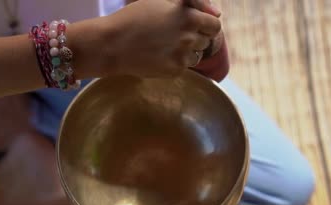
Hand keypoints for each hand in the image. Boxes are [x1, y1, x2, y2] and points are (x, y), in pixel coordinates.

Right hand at [99, 0, 221, 77]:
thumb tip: (217, 14)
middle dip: (195, 38)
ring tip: (165, 46)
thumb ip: (193, 3)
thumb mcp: (162, 0)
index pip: (215, 25)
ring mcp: (183, 56)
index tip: (195, 26)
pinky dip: (175, 63)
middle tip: (174, 36)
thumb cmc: (135, 17)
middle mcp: (190, 37)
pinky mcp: (174, 71)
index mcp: (190, 17)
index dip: (206, 25)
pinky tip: (158, 56)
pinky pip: (183, 67)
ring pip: (196, 56)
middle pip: (206, 41)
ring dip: (187, 52)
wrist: (113, 44)